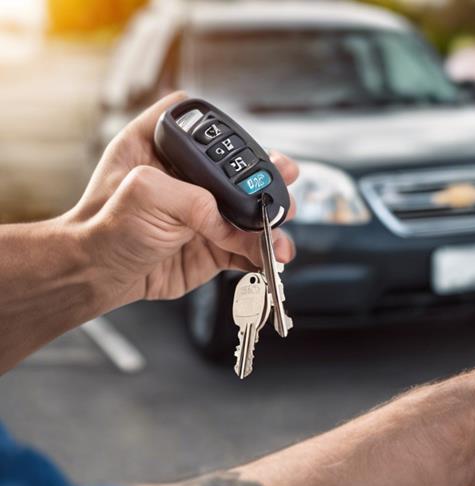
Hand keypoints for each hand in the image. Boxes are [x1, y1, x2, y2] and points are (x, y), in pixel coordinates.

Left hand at [62, 92, 297, 310]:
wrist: (98, 276)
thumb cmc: (102, 228)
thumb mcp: (143, 195)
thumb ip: (192, 199)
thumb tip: (230, 220)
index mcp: (165, 147)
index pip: (206, 127)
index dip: (228, 134)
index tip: (245, 152)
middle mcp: (190, 177)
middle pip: (243, 169)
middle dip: (271, 177)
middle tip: (284, 181)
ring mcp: (206, 213)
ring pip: (254, 212)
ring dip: (273, 222)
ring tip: (278, 234)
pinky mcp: (215, 246)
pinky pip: (249, 248)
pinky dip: (264, 254)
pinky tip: (270, 257)